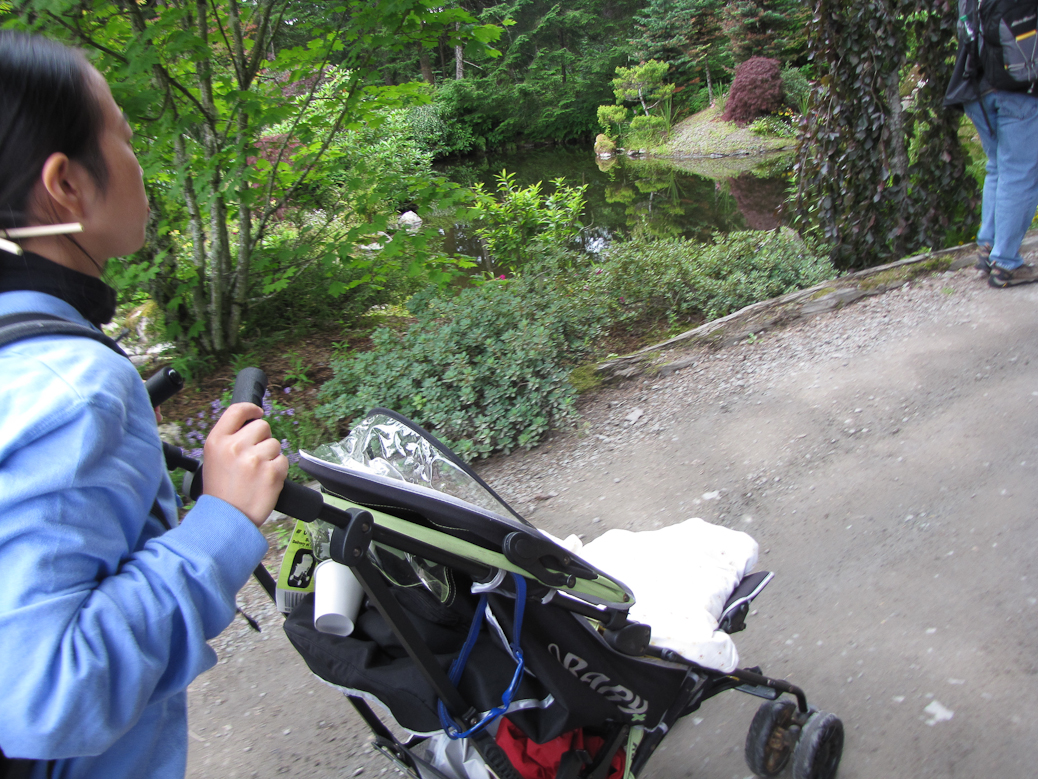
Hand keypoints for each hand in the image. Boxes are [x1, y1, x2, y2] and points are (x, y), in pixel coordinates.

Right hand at [202, 403, 287, 526]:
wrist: (226, 520)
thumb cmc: (221, 492)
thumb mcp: (213, 459)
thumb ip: (229, 439)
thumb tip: (250, 423)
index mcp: (217, 441)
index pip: (238, 410)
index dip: (251, 409)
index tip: (258, 412)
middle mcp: (235, 446)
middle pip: (263, 426)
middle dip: (263, 439)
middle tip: (255, 457)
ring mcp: (254, 459)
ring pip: (275, 444)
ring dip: (271, 456)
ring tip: (257, 473)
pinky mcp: (272, 472)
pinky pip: (284, 460)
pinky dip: (279, 471)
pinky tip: (265, 482)